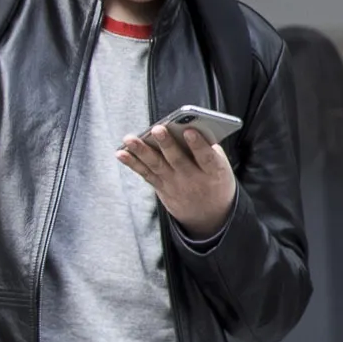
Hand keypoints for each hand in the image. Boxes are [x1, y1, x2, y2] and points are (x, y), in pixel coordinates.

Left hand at [117, 118, 238, 234]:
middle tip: (157, 129)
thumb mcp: (221, 167)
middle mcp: (192, 179)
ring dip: (141, 151)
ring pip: (156, 166)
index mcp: (214, 172)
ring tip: (130, 139)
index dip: (198, 145)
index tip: (189, 131)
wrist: (209, 215)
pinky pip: (145, 174)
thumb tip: (188, 126)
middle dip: (166, 144)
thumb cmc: (215, 180)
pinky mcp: (161, 188)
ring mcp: (175, 184)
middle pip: (177, 160)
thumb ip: (207, 149)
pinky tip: (121, 153)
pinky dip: (132, 163)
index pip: (206, 158)